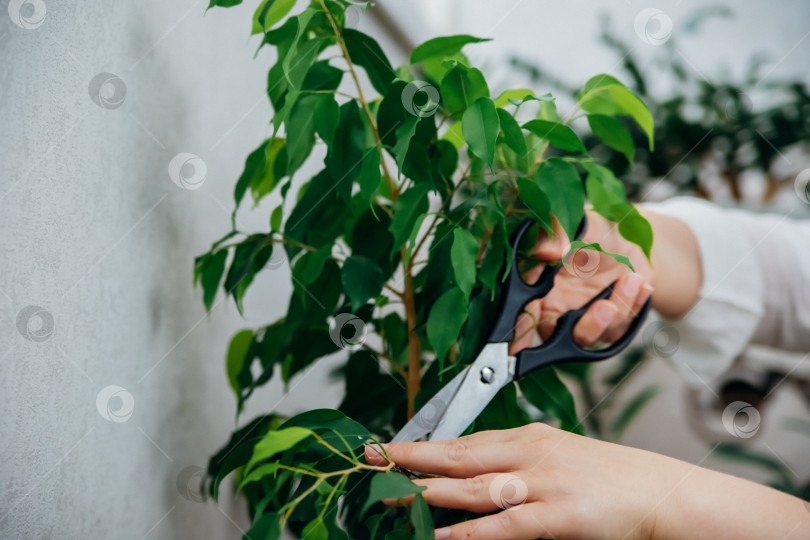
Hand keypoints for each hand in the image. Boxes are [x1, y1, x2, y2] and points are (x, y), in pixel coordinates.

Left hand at [365, 424, 809, 539]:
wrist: (659, 493)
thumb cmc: (608, 478)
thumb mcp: (557, 457)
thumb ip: (515, 461)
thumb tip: (472, 470)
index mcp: (528, 438)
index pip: (464, 440)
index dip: (422, 445)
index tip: (388, 447)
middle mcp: (529, 455)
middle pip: (459, 456)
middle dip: (412, 459)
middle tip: (371, 459)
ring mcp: (543, 484)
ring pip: (474, 487)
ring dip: (429, 491)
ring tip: (391, 494)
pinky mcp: (559, 515)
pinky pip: (506, 524)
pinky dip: (472, 530)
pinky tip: (443, 533)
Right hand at [510, 211, 653, 354]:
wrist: (632, 238)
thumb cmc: (596, 231)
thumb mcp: (577, 224)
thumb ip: (556, 234)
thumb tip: (548, 252)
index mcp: (538, 288)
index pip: (522, 314)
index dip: (519, 333)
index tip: (521, 347)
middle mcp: (557, 307)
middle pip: (558, 337)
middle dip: (588, 326)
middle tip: (607, 307)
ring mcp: (583, 318)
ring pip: (595, 334)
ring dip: (618, 309)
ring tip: (630, 278)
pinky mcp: (609, 325)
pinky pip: (620, 329)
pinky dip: (633, 307)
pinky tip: (641, 286)